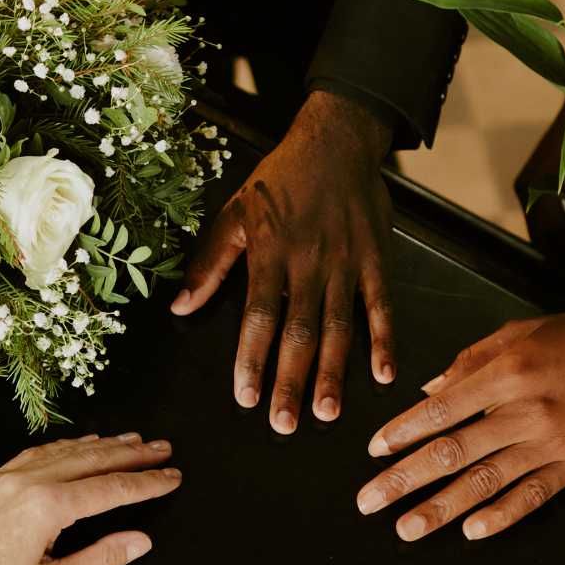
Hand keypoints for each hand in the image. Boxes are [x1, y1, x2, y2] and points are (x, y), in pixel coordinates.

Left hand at [0, 433, 179, 564]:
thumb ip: (99, 561)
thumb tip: (139, 541)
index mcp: (49, 507)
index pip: (112, 488)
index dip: (146, 482)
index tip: (172, 476)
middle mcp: (33, 481)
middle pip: (95, 459)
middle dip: (134, 453)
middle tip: (164, 448)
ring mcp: (13, 474)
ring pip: (69, 450)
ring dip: (105, 444)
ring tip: (133, 440)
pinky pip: (42, 452)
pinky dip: (70, 445)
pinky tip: (82, 445)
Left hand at [171, 90, 394, 432]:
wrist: (336, 140)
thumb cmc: (280, 180)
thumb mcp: (235, 214)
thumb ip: (210, 264)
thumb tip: (180, 307)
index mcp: (270, 253)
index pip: (258, 315)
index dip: (252, 358)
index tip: (246, 396)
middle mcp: (309, 263)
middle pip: (299, 331)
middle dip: (291, 380)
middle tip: (285, 424)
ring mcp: (347, 263)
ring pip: (339, 326)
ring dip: (333, 371)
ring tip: (327, 412)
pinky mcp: (377, 259)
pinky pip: (381, 305)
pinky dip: (384, 339)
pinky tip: (383, 374)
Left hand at [356, 301, 564, 540]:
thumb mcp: (520, 331)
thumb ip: (471, 360)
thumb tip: (429, 391)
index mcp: (506, 372)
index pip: (441, 410)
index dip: (403, 432)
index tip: (374, 450)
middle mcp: (524, 410)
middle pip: (453, 452)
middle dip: (405, 479)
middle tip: (369, 502)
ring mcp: (552, 442)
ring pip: (486, 481)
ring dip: (442, 508)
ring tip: (407, 528)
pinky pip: (534, 495)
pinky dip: (502, 515)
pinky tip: (473, 531)